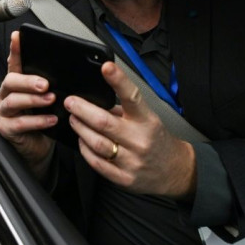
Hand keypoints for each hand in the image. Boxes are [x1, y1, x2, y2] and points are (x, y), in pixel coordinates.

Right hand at [0, 31, 56, 179]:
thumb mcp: (46, 98)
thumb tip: (66, 73)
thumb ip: (49, 85)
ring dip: (33, 100)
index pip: (14, 62)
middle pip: (10, 81)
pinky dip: (37, 121)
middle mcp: (6, 95)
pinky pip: (19, 123)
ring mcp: (4, 112)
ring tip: (50, 99)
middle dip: (28, 80)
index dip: (15, 49)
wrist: (38, 147)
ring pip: (13, 101)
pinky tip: (50, 119)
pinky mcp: (6, 129)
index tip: (18, 37)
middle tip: (45, 83)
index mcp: (16, 83)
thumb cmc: (42, 119)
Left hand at [64, 61, 195, 198]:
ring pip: (96, 143)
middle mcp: (139, 140)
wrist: (173, 171)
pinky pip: (96, 162)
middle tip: (70, 102)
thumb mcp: (146, 119)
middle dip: (82, 109)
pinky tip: (82, 140)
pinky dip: (84, 149)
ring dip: (80, 128)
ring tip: (74, 119)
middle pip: (104, 122)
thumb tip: (94, 100)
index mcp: (146, 120)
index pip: (132, 97)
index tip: (106, 67)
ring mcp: (131, 160)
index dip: (118, 81)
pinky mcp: (123, 178)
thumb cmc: (155, 140)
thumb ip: (123, 110)